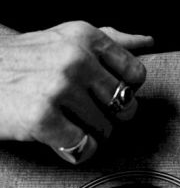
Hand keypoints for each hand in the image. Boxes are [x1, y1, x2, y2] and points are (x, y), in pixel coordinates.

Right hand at [0, 21, 153, 163]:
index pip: (136, 74)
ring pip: (106, 130)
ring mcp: (58, 87)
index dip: (123, 91)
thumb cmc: (23, 60)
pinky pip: (83, 148)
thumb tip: (148, 43)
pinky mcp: (42, 118)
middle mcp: (75, 58)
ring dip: (88, 134)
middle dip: (108, 116)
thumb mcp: (64, 38)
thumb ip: (108, 40)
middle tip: (82, 112)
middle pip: (125, 105)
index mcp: (85, 36)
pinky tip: (58, 138)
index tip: (104, 94)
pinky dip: (74, 151)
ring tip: (65, 122)